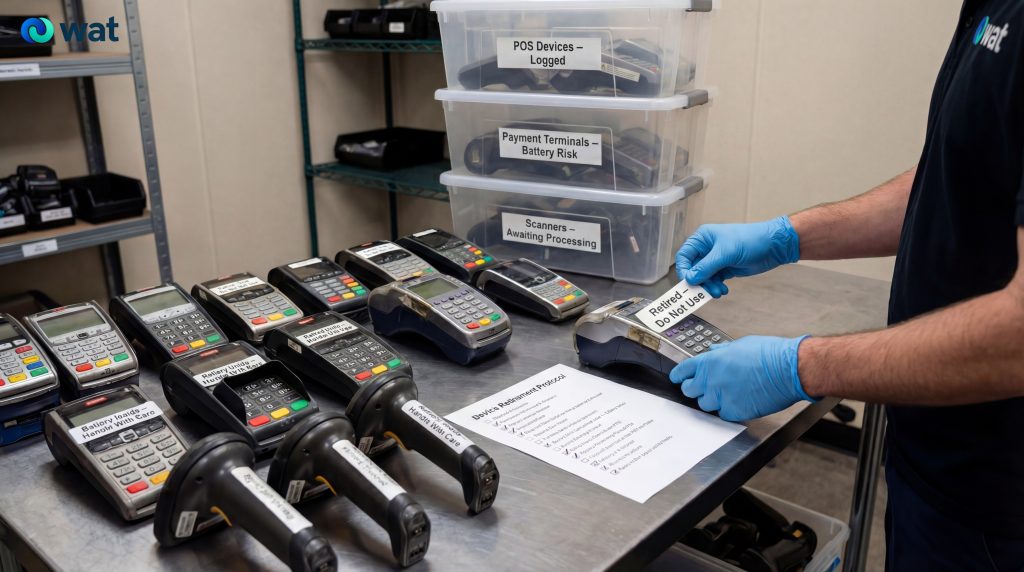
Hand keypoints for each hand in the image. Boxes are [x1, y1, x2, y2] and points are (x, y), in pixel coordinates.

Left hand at [668, 335, 814, 421]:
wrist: (788, 369)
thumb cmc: (769, 354)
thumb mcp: (740, 345)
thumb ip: (723, 351)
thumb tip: (714, 351)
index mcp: (710, 361)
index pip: (683, 371)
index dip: (679, 375)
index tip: (678, 378)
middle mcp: (712, 380)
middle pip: (689, 390)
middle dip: (693, 388)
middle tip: (701, 387)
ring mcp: (722, 397)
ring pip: (705, 404)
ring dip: (711, 400)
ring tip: (723, 394)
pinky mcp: (734, 411)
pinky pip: (723, 414)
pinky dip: (727, 410)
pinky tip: (736, 402)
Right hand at [675, 216, 799, 297]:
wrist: (773, 246)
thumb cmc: (750, 240)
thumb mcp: (725, 253)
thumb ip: (706, 267)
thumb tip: (690, 279)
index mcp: (703, 239)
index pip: (684, 256)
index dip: (684, 270)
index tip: (689, 282)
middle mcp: (707, 249)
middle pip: (693, 269)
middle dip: (699, 281)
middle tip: (706, 291)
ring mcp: (716, 260)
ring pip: (703, 278)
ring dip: (709, 287)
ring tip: (718, 292)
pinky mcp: (725, 269)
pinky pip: (714, 281)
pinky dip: (716, 287)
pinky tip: (723, 290)